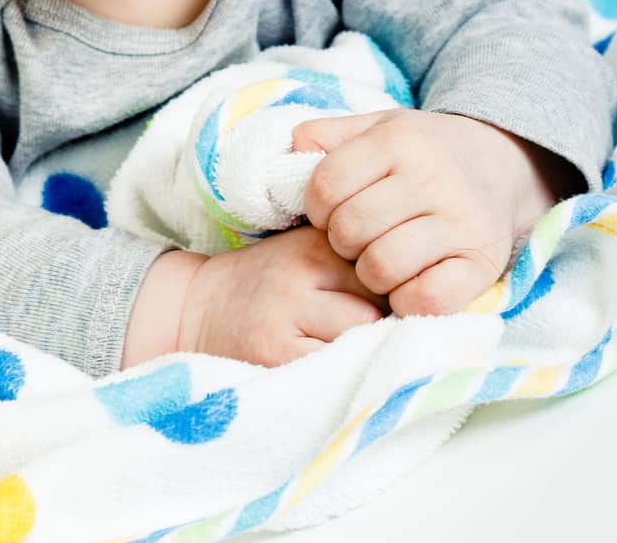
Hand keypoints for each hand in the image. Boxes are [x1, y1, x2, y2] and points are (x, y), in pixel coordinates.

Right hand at [176, 223, 389, 366]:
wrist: (196, 308)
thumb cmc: (268, 282)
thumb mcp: (307, 250)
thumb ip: (355, 258)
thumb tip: (420, 285)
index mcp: (316, 244)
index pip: (385, 266)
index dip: (394, 289)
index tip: (392, 301)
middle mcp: (303, 273)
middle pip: (379, 303)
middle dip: (383, 321)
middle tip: (365, 330)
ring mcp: (288, 314)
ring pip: (362, 337)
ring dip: (363, 349)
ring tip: (341, 348)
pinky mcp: (277, 354)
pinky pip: (335, 369)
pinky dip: (338, 373)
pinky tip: (325, 368)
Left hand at [290, 109, 580, 318]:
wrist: (502, 164)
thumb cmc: (422, 152)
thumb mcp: (376, 127)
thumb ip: (325, 135)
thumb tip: (286, 155)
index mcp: (398, 141)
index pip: (325, 185)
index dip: (315, 206)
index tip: (330, 210)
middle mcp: (432, 178)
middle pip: (349, 230)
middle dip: (342, 240)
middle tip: (358, 236)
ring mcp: (461, 223)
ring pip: (380, 267)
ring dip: (370, 272)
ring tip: (381, 256)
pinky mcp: (481, 265)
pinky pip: (424, 299)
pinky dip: (405, 298)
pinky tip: (408, 281)